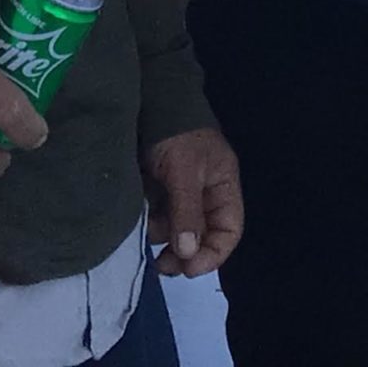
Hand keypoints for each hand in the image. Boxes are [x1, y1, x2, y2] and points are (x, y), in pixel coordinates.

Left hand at [143, 127, 243, 277]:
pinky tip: (138, 220)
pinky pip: (158, 215)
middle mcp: (205, 192)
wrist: (147, 98)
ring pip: (176, 228)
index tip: (189, 269)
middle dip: (183, 252)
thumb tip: (188, 254)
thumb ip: (187, 211)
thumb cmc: (175, 132)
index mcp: (223, 185)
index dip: (213, 254)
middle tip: (161, 265)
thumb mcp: (184, 171)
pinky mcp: (158, 187)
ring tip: (146, 229)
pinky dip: (150, 222)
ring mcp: (180, 190)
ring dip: (162, 235)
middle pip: (202, 234)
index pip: (228, 230)